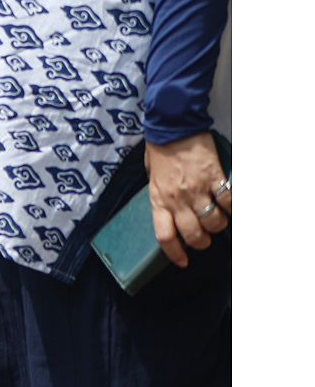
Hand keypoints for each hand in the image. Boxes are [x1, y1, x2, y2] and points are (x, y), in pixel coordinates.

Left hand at [145, 132, 230, 268]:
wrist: (173, 125)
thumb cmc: (160, 147)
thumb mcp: (152, 175)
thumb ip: (161, 193)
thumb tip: (170, 205)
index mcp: (159, 198)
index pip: (165, 235)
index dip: (175, 253)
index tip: (183, 261)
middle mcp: (177, 199)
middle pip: (193, 235)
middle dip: (202, 242)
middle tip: (205, 237)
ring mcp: (197, 189)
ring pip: (214, 222)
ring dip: (219, 226)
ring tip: (218, 219)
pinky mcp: (214, 178)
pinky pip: (229, 201)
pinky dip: (234, 207)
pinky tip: (234, 207)